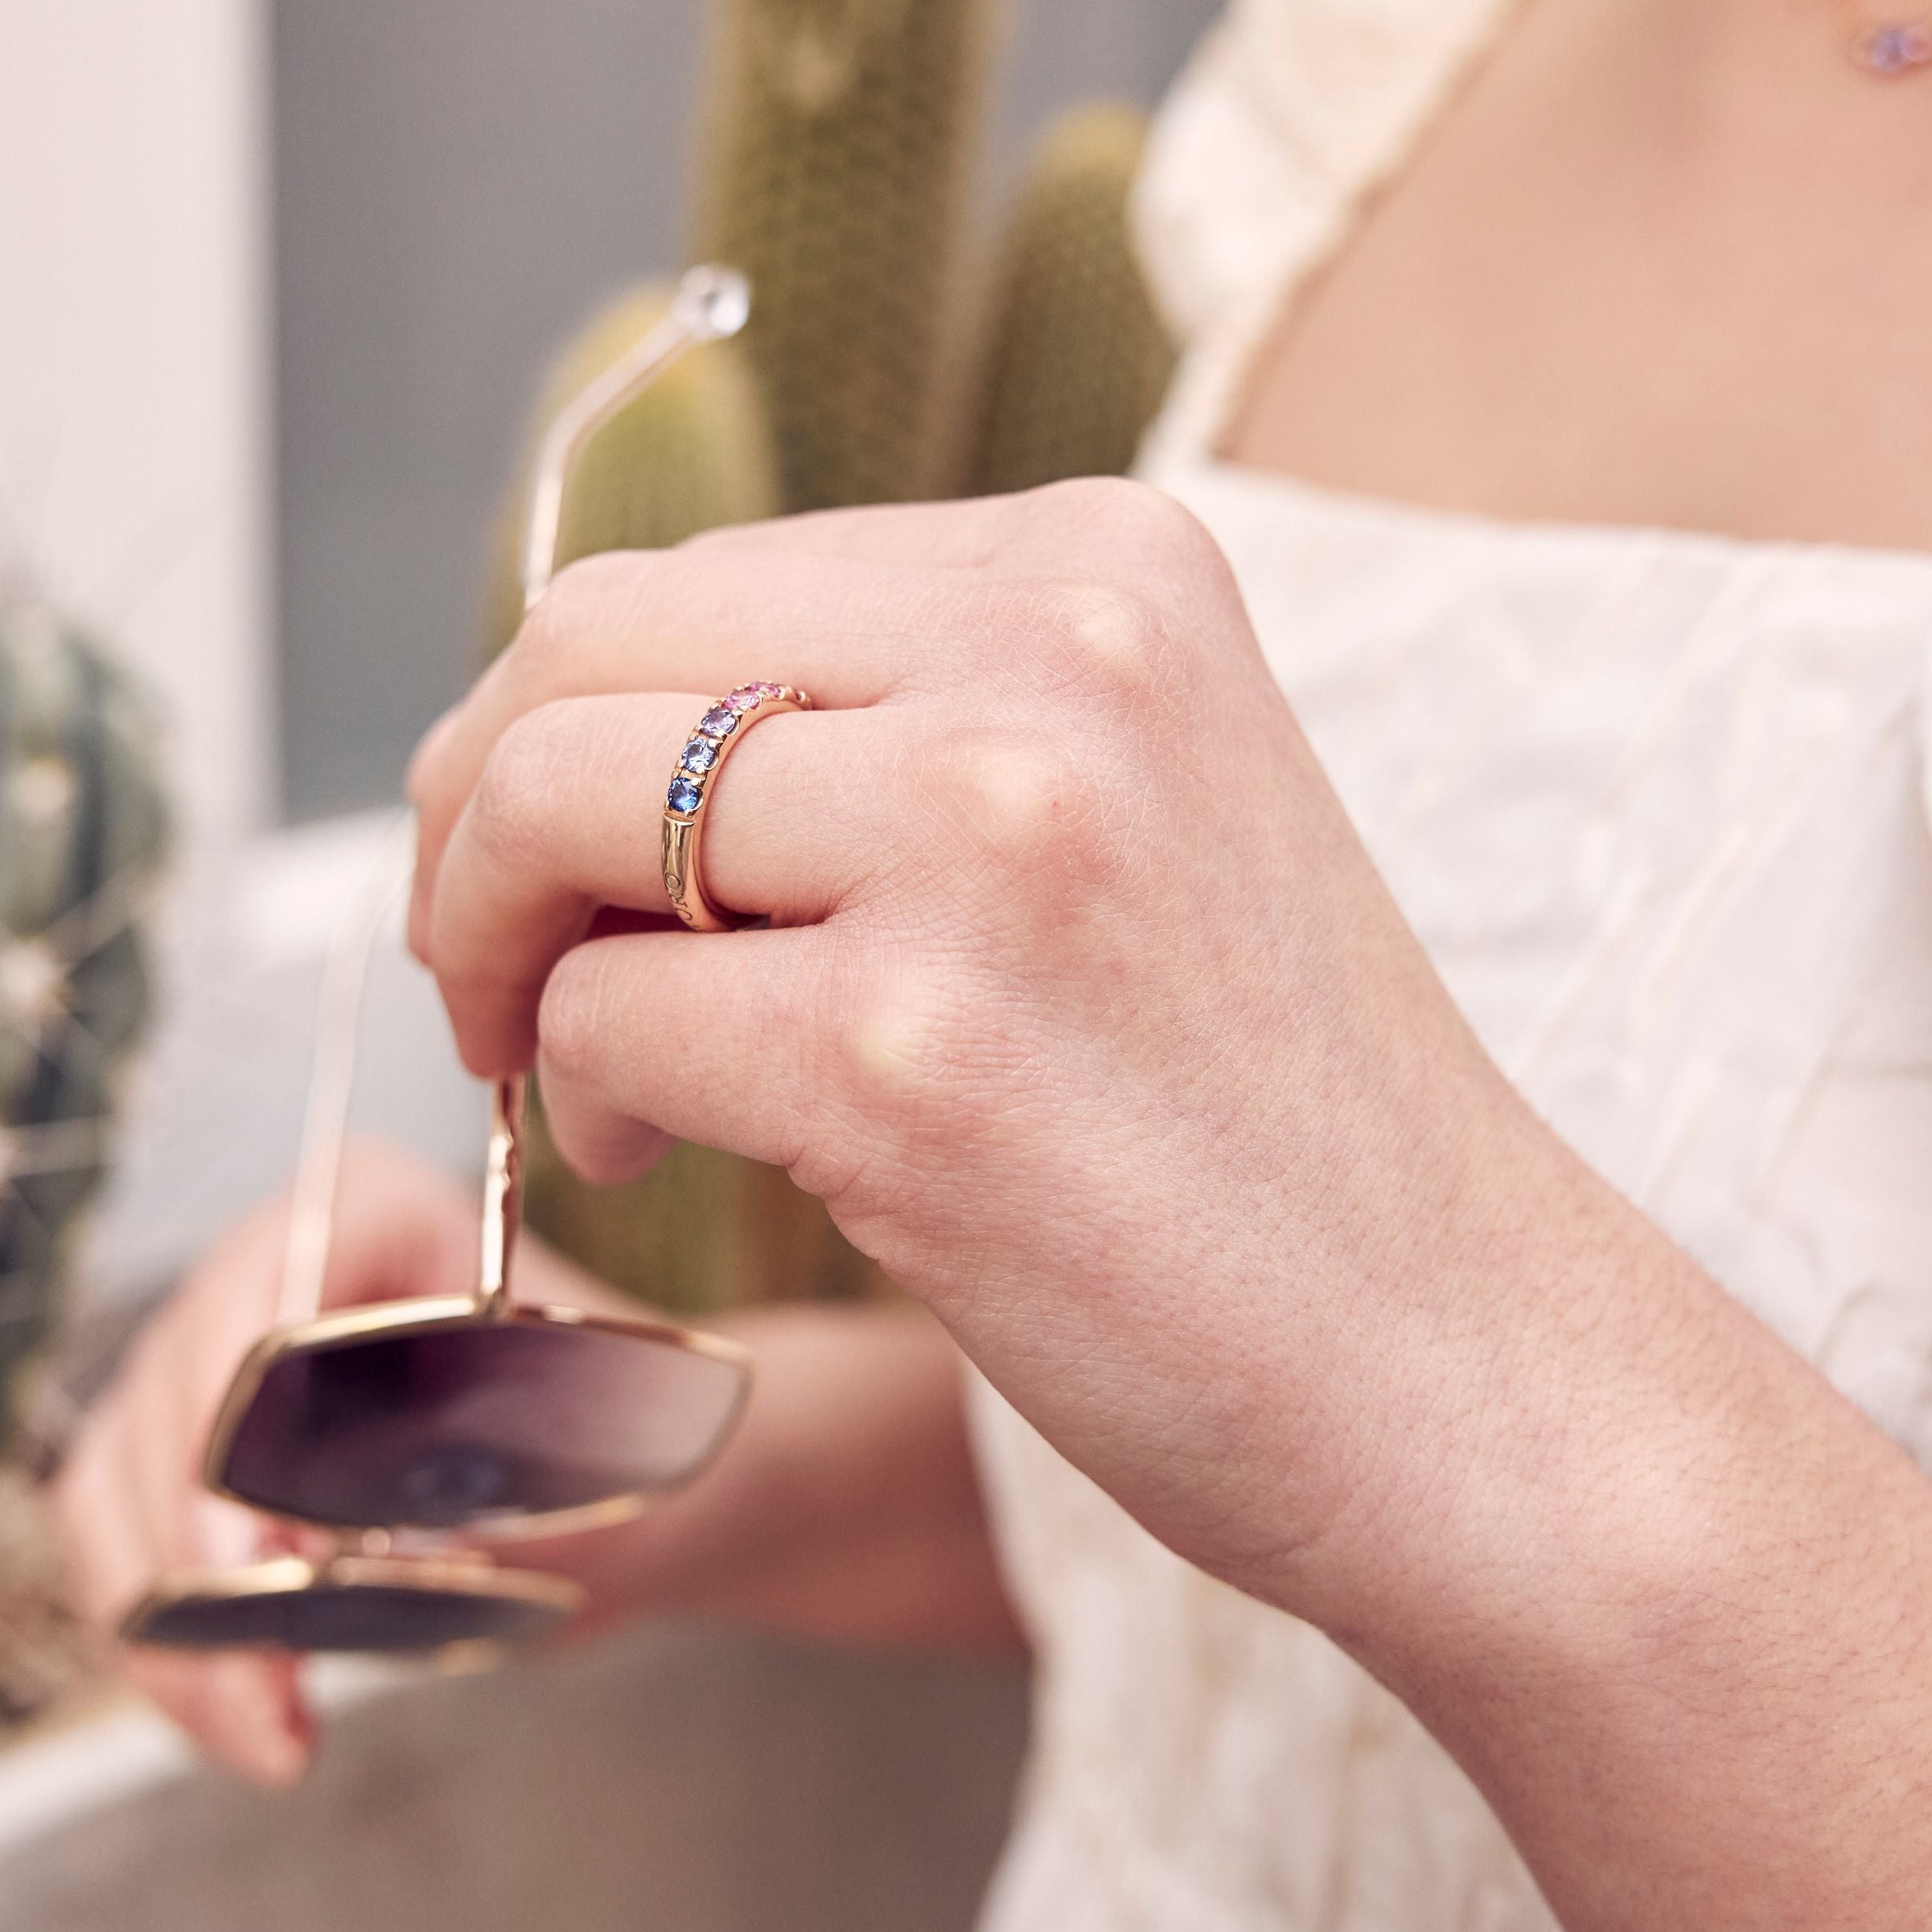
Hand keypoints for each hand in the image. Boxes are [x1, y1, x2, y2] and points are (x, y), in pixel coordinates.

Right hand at [52, 1135, 626, 1782]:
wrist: (637, 1493)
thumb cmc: (626, 1442)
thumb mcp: (594, 1449)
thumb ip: (481, 1472)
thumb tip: (350, 1546)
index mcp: (369, 1209)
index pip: (257, 1299)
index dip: (238, 1426)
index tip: (269, 1558)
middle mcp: (260, 1272)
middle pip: (169, 1404)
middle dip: (205, 1558)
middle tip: (271, 1672)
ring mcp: (201, 1373)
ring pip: (118, 1493)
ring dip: (176, 1628)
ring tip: (272, 1726)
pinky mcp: (176, 1475)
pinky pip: (123, 1561)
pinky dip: (176, 1660)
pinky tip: (256, 1729)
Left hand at [405, 480, 1626, 1636]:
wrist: (1460, 1365)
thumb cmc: (1268, 1121)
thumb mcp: (1131, 805)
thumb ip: (904, 717)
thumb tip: (565, 718)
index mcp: (1104, 566)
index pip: (688, 575)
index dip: (554, 723)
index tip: (556, 863)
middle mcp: (1050, 658)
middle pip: (584, 655)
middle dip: (470, 816)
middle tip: (488, 962)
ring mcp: (984, 848)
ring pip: (552, 811)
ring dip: (494, 950)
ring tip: (579, 1070)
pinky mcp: (908, 1057)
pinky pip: (596, 1016)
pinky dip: (582, 1096)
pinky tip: (669, 1155)